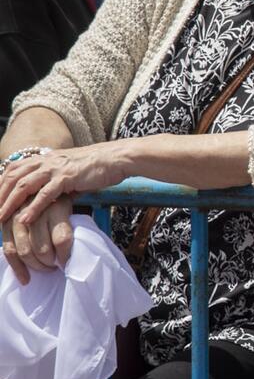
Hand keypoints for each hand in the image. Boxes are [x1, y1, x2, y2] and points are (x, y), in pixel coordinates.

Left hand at [0, 145, 130, 282]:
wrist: (116, 158)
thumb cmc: (95, 167)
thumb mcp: (68, 171)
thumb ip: (54, 182)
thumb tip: (47, 199)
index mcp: (44, 158)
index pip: (13, 171)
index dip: (0, 185)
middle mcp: (45, 161)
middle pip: (12, 178)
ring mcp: (55, 168)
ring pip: (24, 186)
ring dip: (9, 203)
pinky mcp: (67, 177)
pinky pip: (45, 193)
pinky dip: (33, 207)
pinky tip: (24, 219)